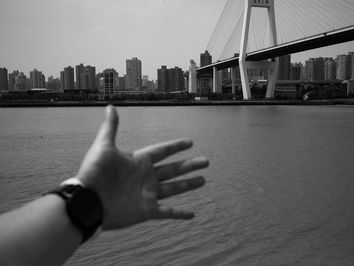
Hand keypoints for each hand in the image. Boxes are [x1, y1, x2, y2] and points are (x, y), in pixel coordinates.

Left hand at [75, 106, 208, 229]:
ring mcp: (148, 194)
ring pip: (174, 188)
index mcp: (139, 161)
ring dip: (189, 184)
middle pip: (174, 169)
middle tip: (206, 161)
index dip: (176, 146)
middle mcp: (146, 177)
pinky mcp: (146, 211)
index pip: (163, 151)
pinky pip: (168, 213)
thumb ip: (111, 127)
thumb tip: (110, 106)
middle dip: (190, 165)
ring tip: (203, 180)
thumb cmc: (94, 172)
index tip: (189, 142)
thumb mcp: (104, 146)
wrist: (86, 201)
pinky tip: (192, 214)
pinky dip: (180, 214)